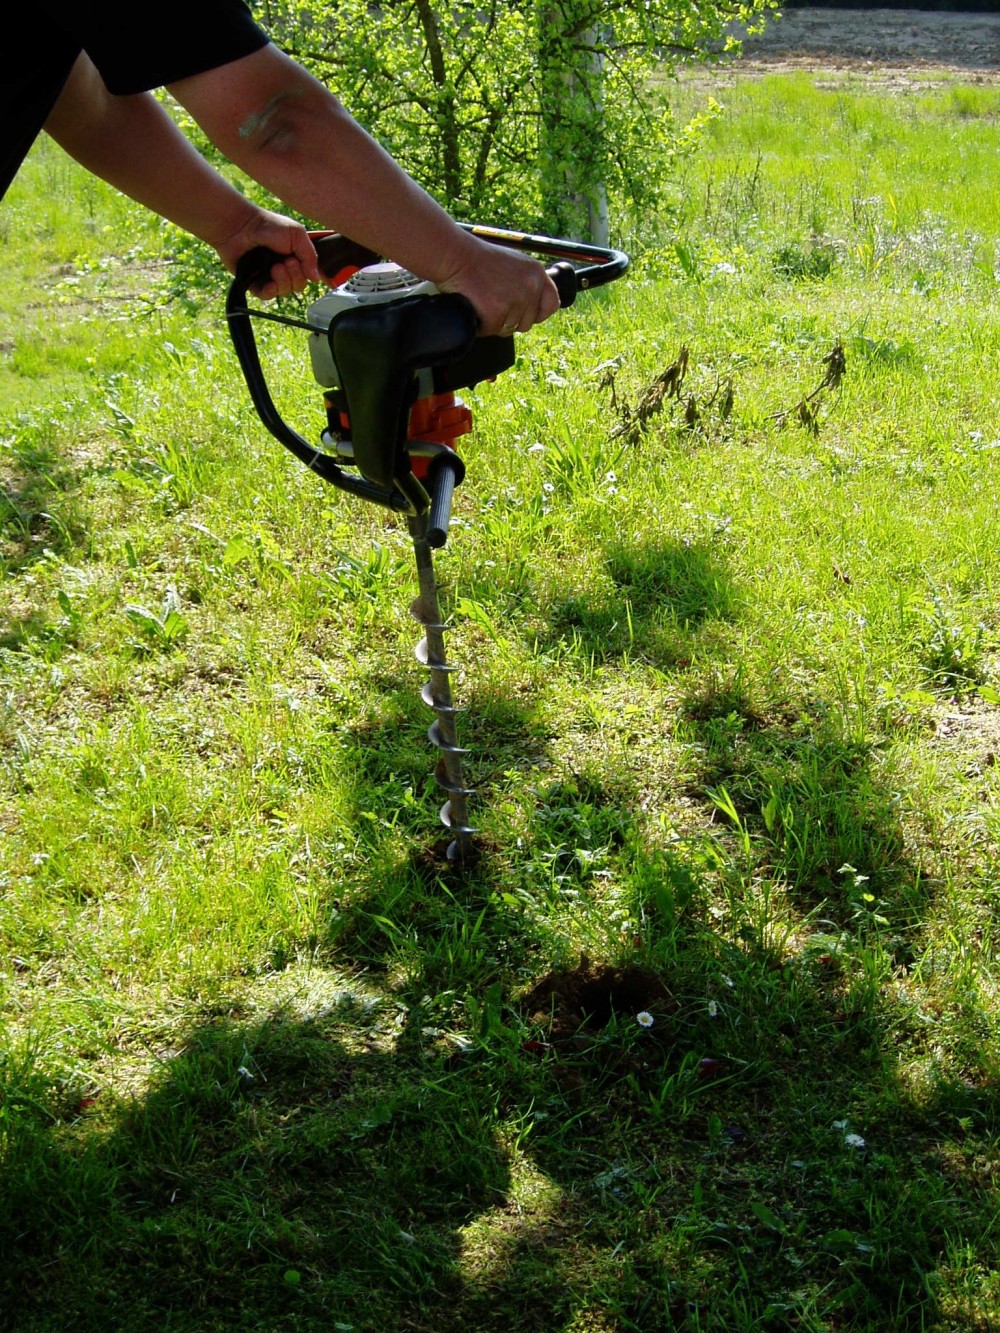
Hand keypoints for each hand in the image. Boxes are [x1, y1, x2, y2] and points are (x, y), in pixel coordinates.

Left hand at [212, 206, 320, 297]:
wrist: (242, 226)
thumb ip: (310, 256)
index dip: (304, 273)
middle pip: (297, 286)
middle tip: (285, 262)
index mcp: (294, 257)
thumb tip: (316, 279)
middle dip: (294, 276)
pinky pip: (267, 296)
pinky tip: (270, 284)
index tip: (295, 260)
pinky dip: (271, 292)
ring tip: (274, 267)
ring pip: (284, 292)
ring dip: (283, 281)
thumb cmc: (268, 225)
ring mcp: (268, 276)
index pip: (306, 276)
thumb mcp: (297, 234)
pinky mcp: (254, 283)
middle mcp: (283, 268)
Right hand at [435, 237, 560, 336]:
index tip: (527, 314)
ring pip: (509, 329)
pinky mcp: (498, 313)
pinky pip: (492, 331)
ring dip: (495, 322)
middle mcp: (531, 287)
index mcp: (537, 273)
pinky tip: (475, 307)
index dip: (539, 313)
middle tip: (493, 304)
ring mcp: (516, 301)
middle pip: (527, 323)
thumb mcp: (513, 264)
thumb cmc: (477, 260)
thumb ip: (526, 282)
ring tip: (482, 302)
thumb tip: (531, 306)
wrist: (455, 256)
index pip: (552, 304)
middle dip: (511, 320)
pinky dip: (481, 325)